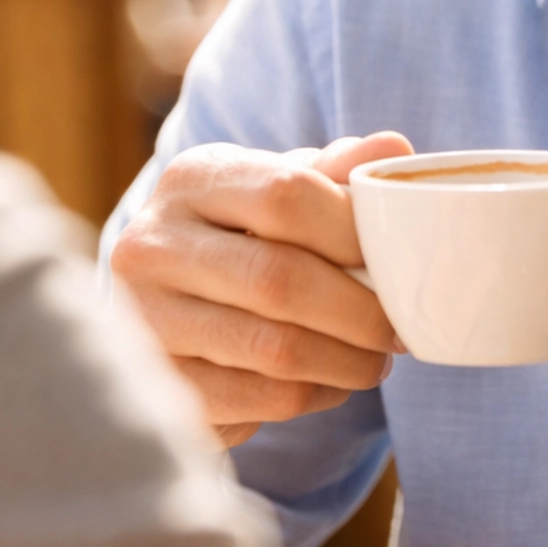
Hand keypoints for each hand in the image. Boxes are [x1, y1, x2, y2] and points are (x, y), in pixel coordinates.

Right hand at [111, 132, 411, 445]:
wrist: (163, 306)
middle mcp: (153, 245)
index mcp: (191, 180)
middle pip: (280, 279)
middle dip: (360, 312)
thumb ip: (333, 171)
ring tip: (376, 358)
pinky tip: (332, 380)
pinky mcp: (162, 387)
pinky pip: (262, 398)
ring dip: (347, 361)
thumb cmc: (240, 236)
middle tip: (399, 328)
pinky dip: (316, 393)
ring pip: (276, 349)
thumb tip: (393, 148)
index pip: (285, 196)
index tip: (398, 259)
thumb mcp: (275, 189)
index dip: (353, 232)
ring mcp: (148, 320)